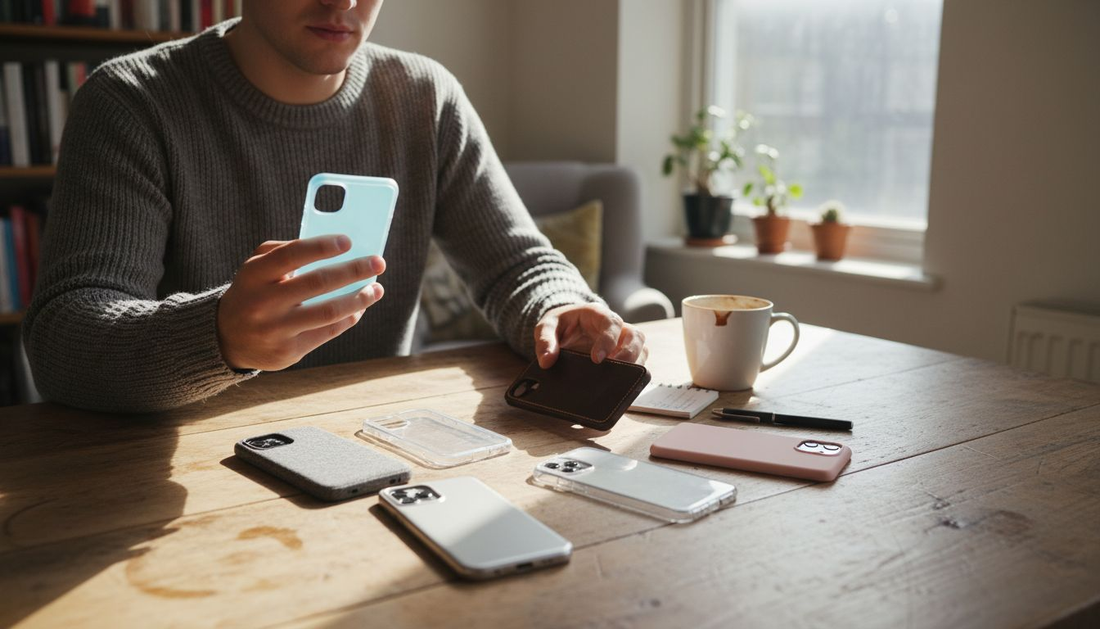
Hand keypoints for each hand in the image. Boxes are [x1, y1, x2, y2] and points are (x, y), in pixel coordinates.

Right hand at [217, 235, 384, 370]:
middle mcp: (263, 303)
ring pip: (328, 312)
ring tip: (376, 289)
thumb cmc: (253, 292)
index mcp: (254, 275)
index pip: (292, 255)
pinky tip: (359, 308)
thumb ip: (285, 251)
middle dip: (353, 271)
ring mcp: (276, 330)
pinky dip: (348, 318)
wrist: (227, 338)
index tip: (348, 241)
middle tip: (379, 262)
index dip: (322, 246)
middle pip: (318, 283)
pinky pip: (327, 332)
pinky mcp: (288, 351)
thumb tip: (333, 247)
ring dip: (359, 299)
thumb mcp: (256, 267)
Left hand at [534, 303, 647, 368]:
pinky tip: (623, 383)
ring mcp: (621, 341)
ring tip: (623, 378)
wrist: (564, 327)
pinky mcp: (622, 355)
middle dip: (629, 353)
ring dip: (636, 363)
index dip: (608, 340)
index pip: (611, 323)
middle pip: (635, 335)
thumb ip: (545, 340)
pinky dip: (634, 372)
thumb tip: (546, 361)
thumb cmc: (559, 324)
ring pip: (641, 348)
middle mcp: (615, 326)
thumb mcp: (546, 326)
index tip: (597, 359)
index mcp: (597, 314)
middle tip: (616, 368)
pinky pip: (637, 362)